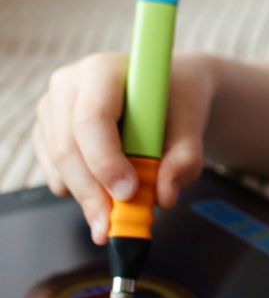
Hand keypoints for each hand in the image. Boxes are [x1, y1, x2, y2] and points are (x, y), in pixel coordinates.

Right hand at [32, 51, 215, 244]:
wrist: (168, 91)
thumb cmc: (177, 102)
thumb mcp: (192, 126)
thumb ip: (185, 159)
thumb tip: (164, 195)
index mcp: (104, 70)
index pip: (92, 119)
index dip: (106, 161)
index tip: (129, 193)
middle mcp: (69, 84)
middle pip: (68, 148)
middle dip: (93, 193)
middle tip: (115, 226)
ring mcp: (52, 108)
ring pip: (59, 165)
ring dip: (88, 197)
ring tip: (120, 214)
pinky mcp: (46, 131)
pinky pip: (55, 172)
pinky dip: (80, 191)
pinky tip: (107, 190)